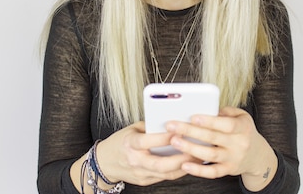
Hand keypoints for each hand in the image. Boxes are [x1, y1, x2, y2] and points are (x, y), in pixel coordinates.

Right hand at [80, 121, 197, 186]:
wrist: (104, 162)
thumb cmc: (120, 141)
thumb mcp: (132, 128)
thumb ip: (150, 126)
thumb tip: (171, 121)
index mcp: (130, 144)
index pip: (148, 141)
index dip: (165, 138)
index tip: (180, 131)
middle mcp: (135, 160)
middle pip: (160, 163)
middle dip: (180, 158)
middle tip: (195, 149)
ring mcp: (140, 173)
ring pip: (165, 173)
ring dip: (183, 166)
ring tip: (198, 157)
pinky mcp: (144, 181)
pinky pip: (164, 177)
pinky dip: (177, 171)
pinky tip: (188, 164)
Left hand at [165, 107, 277, 190]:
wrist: (258, 155)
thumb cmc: (244, 131)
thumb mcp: (242, 116)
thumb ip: (226, 111)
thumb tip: (207, 108)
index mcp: (242, 128)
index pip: (226, 124)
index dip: (209, 121)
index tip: (193, 117)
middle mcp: (239, 144)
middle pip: (212, 138)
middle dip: (190, 131)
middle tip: (173, 126)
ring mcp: (233, 159)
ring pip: (210, 155)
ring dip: (190, 149)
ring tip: (174, 141)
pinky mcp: (228, 170)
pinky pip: (212, 172)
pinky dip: (198, 170)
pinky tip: (185, 165)